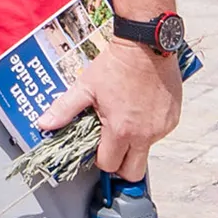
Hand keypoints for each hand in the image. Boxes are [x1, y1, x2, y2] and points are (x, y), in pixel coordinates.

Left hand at [35, 37, 184, 178]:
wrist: (146, 44)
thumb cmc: (116, 64)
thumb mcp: (85, 86)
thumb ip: (64, 109)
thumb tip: (44, 124)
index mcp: (121, 130)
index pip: (109, 165)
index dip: (100, 159)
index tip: (97, 146)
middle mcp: (145, 135)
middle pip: (133, 172)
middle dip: (121, 166)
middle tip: (112, 148)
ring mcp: (162, 128)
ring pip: (146, 151)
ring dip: (134, 143)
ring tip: (124, 118)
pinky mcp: (173, 119)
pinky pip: (159, 134)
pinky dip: (148, 128)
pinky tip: (139, 109)